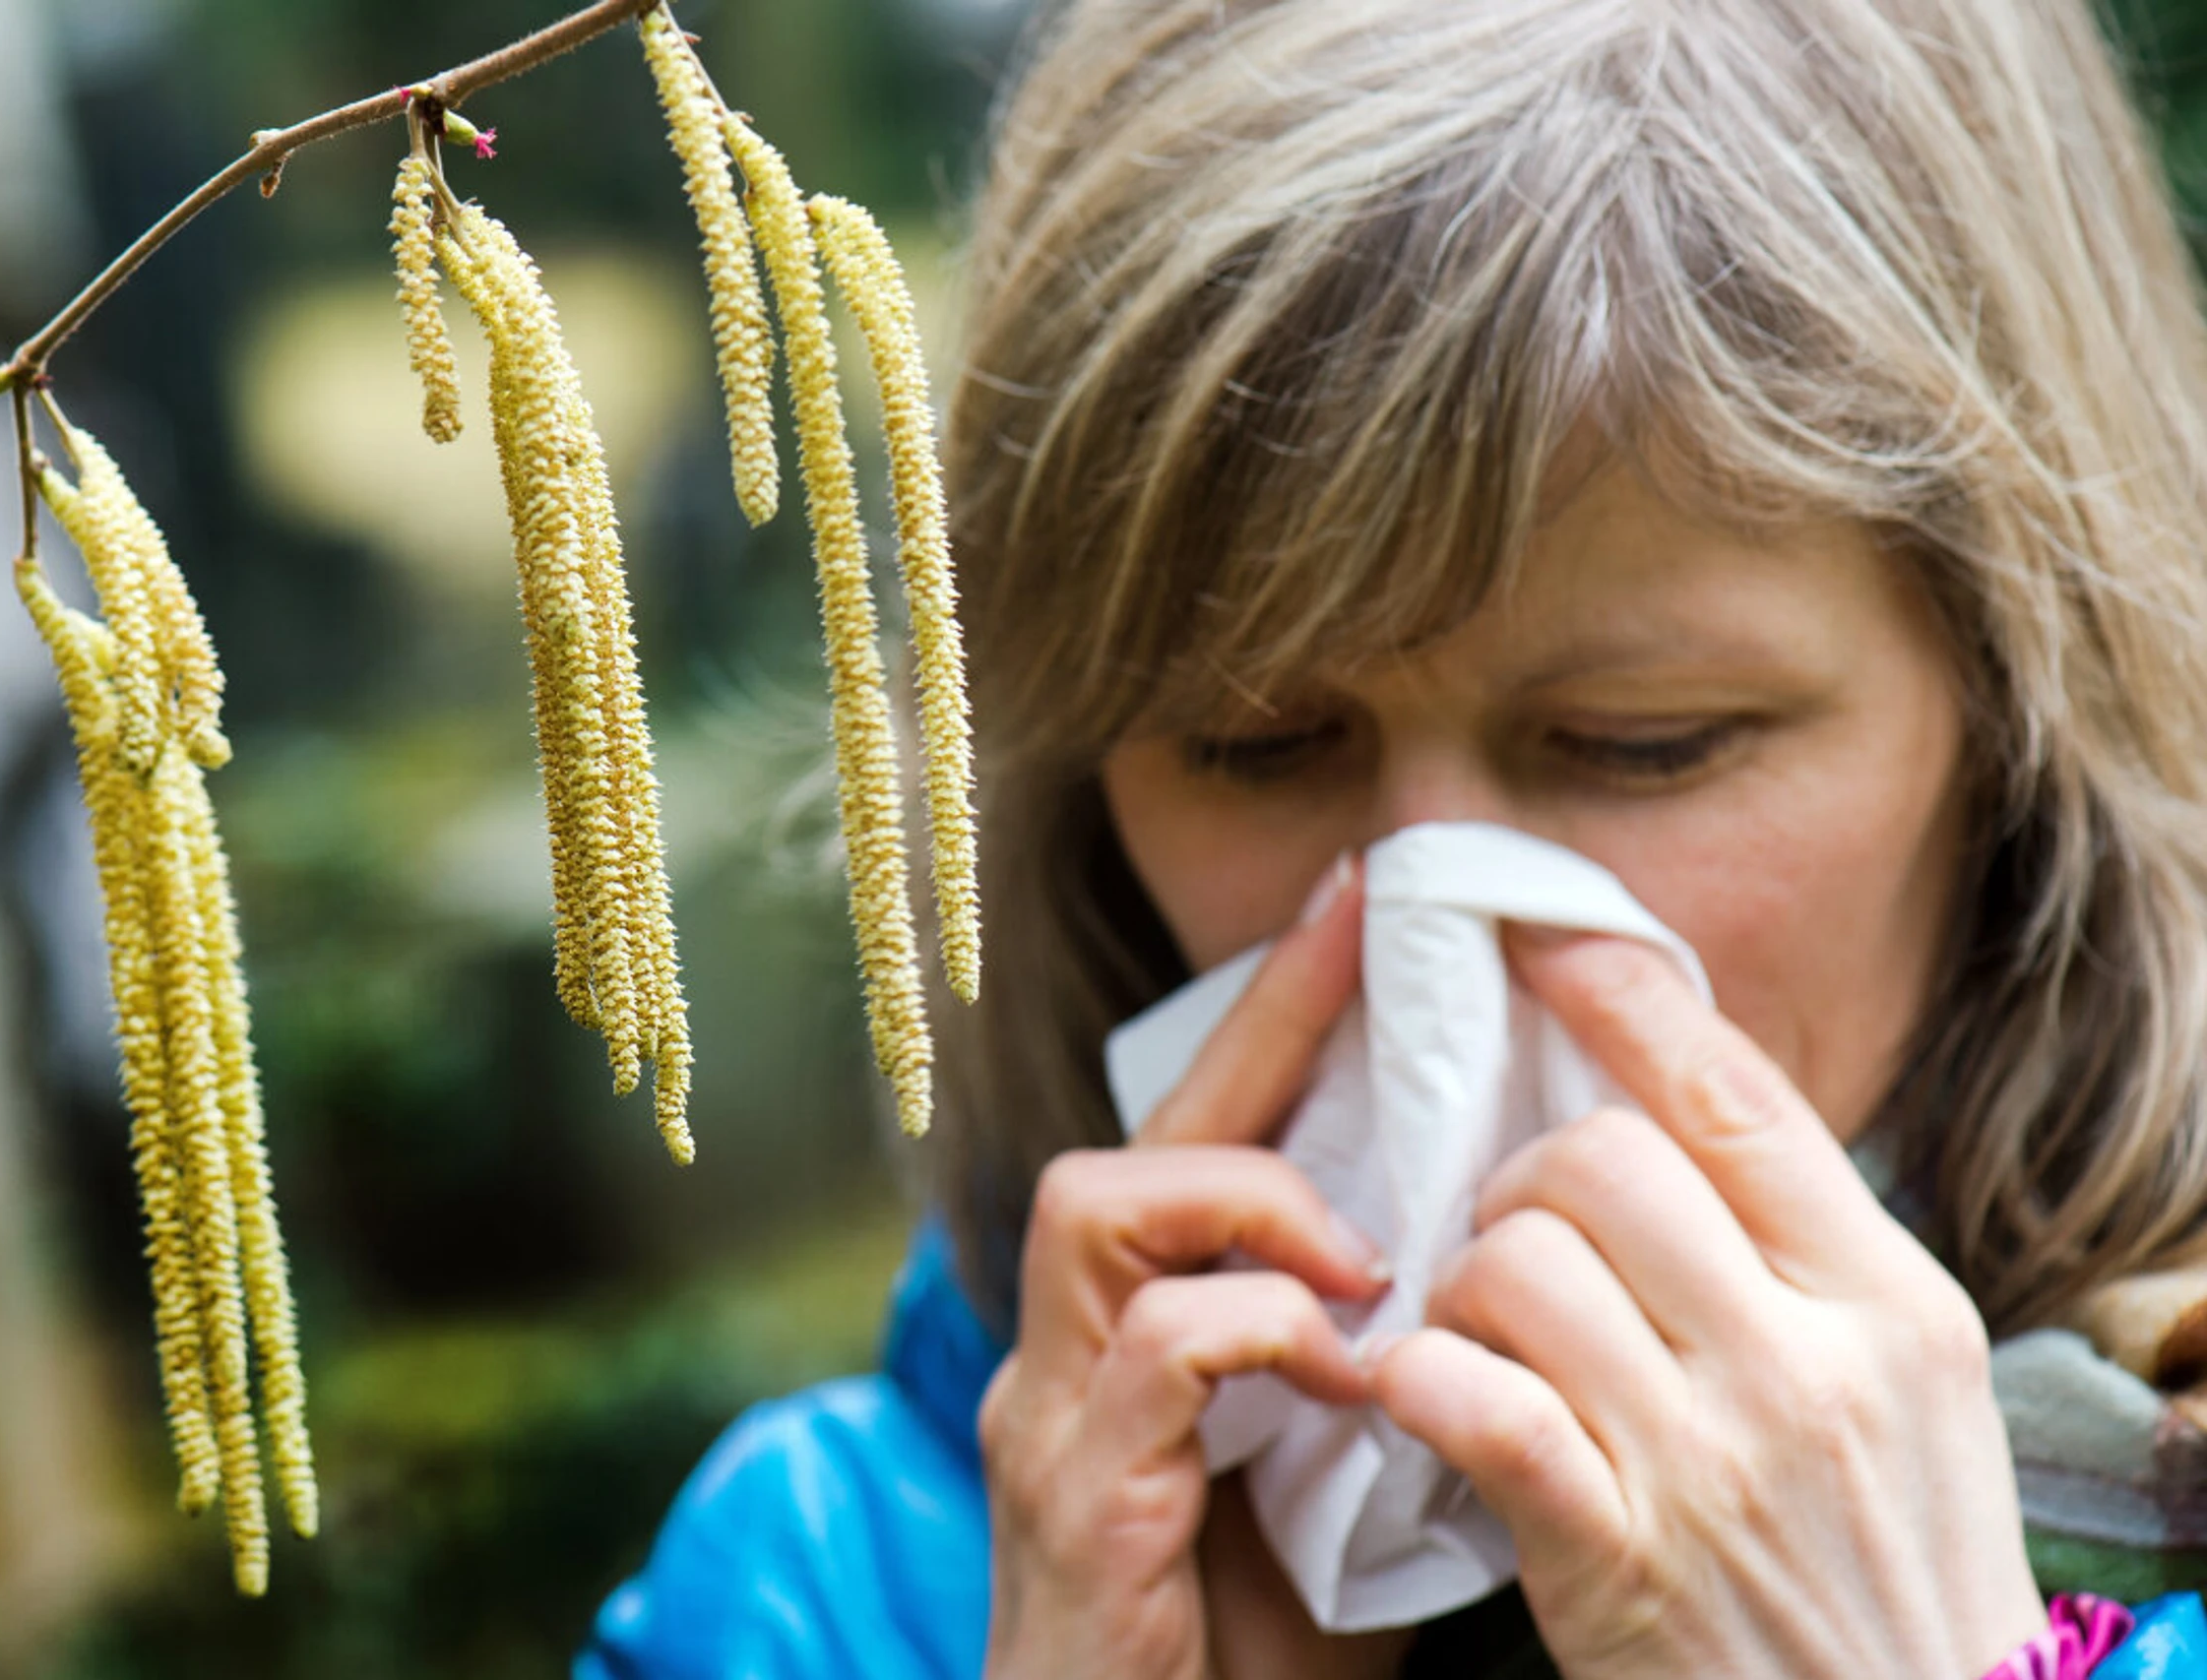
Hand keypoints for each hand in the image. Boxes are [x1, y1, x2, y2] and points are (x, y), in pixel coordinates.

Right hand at [979, 857, 1402, 1679]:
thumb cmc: (1247, 1662)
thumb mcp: (1337, 1490)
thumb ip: (1375, 1376)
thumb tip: (1483, 1273)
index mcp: (1138, 1343)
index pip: (1201, 1144)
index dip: (1277, 1019)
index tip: (1364, 906)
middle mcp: (1072, 1357)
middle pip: (1137, 1136)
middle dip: (1256, 1028)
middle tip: (1368, 938)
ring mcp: (1056, 1419)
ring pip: (1102, 1203)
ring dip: (1250, 1197)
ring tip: (1362, 1251)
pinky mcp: (1073, 1493)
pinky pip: (1156, 1349)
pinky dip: (1263, 1330)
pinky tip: (1348, 1371)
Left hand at [1367, 927, 2045, 1679]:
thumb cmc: (1888, 1559)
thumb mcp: (1901, 1386)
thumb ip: (1799, 1252)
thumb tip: (1671, 1096)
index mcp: (1889, 1301)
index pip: (1736, 1098)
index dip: (1622, 996)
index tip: (1540, 935)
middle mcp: (1808, 1364)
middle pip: (1602, 1159)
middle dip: (1521, 1175)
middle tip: (1511, 1233)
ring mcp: (1711, 1462)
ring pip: (1519, 1264)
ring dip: (1461, 1282)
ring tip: (1476, 1329)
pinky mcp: (1615, 1556)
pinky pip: (1475, 1403)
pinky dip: (1421, 1379)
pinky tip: (1421, 1393)